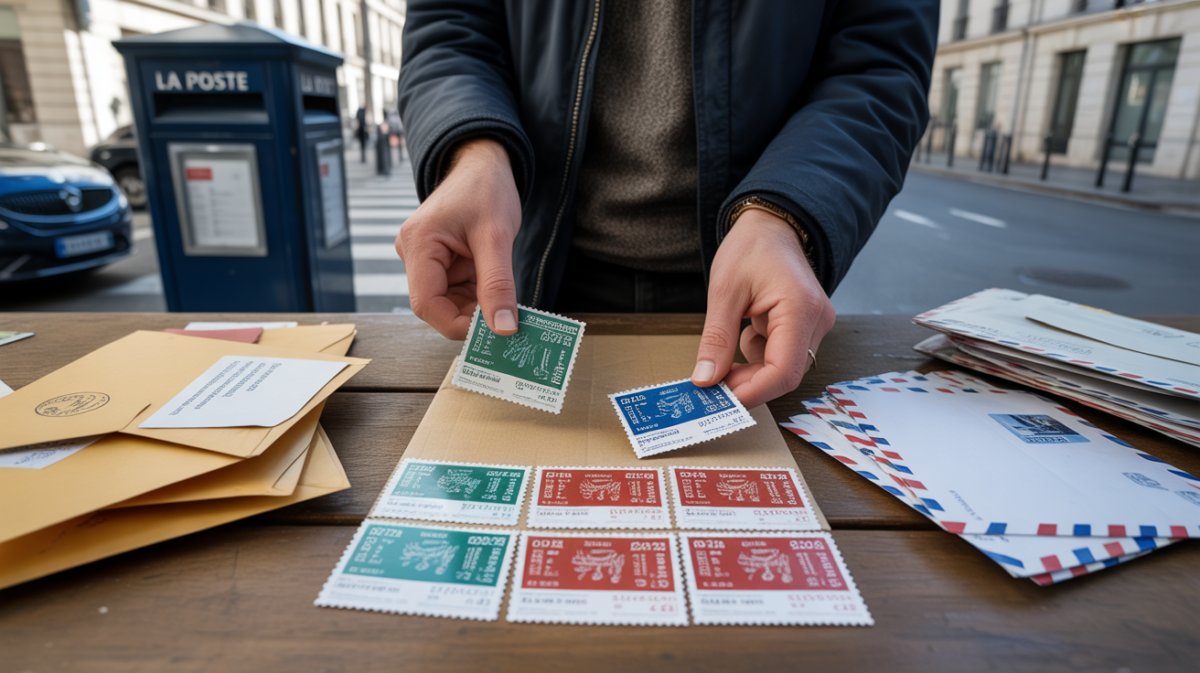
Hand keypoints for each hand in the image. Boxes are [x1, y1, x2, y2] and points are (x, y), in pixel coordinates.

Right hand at [395, 138, 521, 339]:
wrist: (483, 164)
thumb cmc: (486, 188)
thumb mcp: (497, 237)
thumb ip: (498, 284)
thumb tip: (503, 328)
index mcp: (419, 243)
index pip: (426, 303)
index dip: (457, 325)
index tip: (491, 332)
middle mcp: (414, 253)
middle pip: (436, 306)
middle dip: (470, 317)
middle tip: (505, 323)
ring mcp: (424, 258)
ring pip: (448, 302)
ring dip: (477, 307)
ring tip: (504, 301)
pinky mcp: (438, 262)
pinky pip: (455, 291)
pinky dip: (478, 297)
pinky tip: (495, 290)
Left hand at [690, 209, 835, 407]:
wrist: (772, 225)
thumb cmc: (752, 247)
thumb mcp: (724, 292)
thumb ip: (716, 338)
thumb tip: (706, 378)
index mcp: (800, 308)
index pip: (783, 370)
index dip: (753, 392)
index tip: (723, 399)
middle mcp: (816, 320)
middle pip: (786, 374)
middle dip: (749, 384)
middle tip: (714, 384)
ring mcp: (815, 323)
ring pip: (784, 367)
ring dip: (752, 369)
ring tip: (725, 354)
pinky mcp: (807, 325)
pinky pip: (783, 354)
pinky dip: (759, 355)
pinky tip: (746, 333)